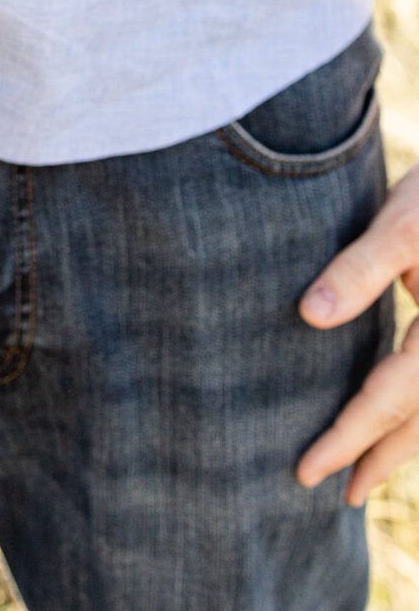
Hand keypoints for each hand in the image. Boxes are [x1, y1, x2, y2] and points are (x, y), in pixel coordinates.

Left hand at [296, 159, 418, 504]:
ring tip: (367, 474)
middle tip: (339, 496)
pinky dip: (418, 412)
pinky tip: (400, 420)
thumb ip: (361, 267)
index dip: (349, 437)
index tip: (308, 470)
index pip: (390, 399)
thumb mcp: (403, 221)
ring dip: (405, 444)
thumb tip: (310, 315)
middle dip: (379, 458)